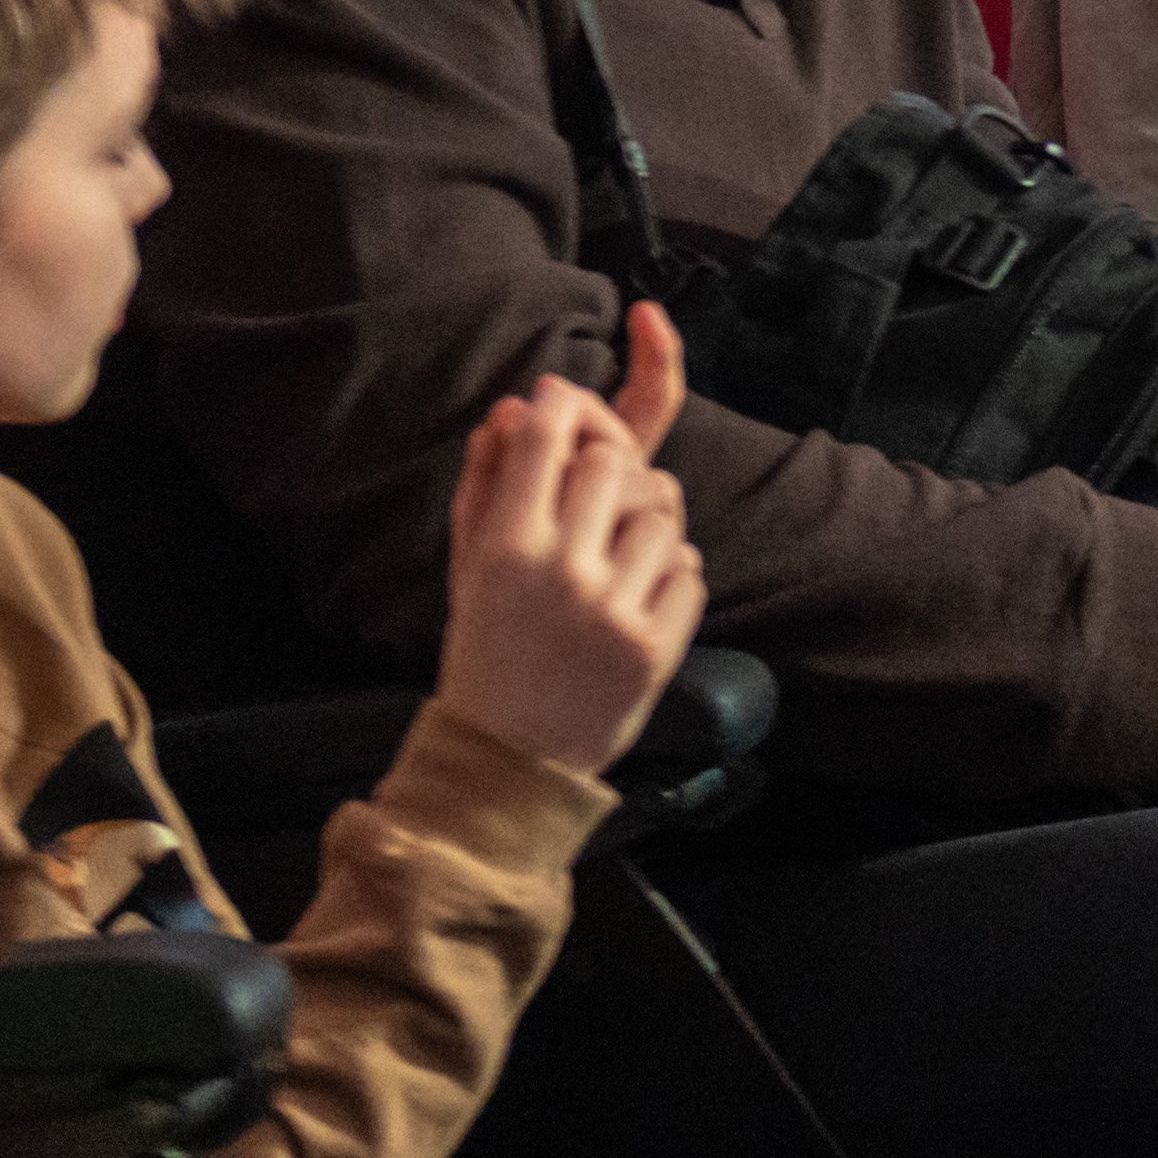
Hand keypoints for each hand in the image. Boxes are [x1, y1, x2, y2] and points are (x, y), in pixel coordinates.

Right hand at [429, 356, 703, 782]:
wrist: (511, 758)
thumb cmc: (486, 651)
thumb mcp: (469, 570)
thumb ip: (486, 484)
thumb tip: (511, 410)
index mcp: (507, 550)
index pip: (546, 439)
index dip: (557, 404)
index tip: (559, 399)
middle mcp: (564, 574)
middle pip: (612, 461)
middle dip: (604, 463)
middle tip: (590, 488)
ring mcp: (616, 612)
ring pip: (663, 511)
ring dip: (644, 520)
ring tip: (614, 555)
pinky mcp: (657, 647)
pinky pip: (689, 567)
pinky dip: (670, 573)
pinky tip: (635, 596)